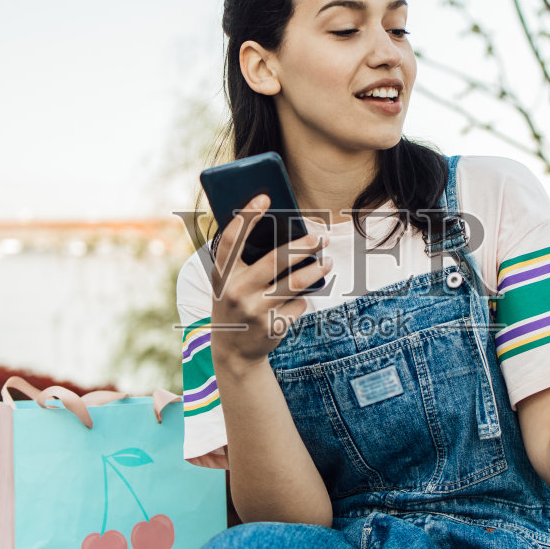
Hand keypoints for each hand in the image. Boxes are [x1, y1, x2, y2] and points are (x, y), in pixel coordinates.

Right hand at [207, 194, 333, 369]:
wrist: (233, 351)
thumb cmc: (235, 304)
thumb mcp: (229, 283)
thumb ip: (245, 262)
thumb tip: (285, 233)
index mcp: (222, 275)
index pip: (232, 240)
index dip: (247, 217)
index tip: (264, 197)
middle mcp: (236, 292)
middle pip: (276, 260)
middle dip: (304, 246)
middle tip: (322, 237)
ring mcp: (254, 311)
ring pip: (296, 283)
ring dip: (317, 270)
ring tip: (327, 261)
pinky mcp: (272, 327)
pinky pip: (298, 305)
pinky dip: (302, 299)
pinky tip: (300, 298)